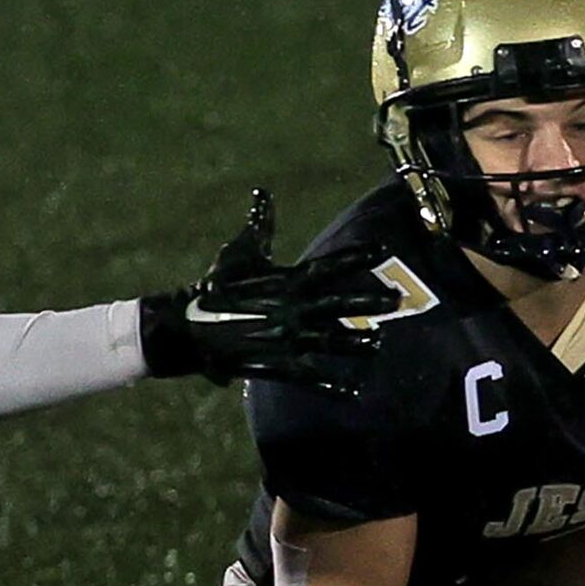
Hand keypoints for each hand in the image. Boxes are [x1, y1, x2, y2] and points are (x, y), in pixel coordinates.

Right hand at [139, 189, 398, 397]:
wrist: (188, 327)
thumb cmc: (215, 285)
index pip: (329, 267)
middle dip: (370, 302)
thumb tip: (262, 193)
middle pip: (340, 305)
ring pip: (331, 342)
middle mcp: (291, 309)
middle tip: (397, 299)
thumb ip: (259, 225)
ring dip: (357, 344)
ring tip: (377, 344)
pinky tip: (354, 392)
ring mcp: (285, 339)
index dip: (357, 257)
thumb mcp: (238, 252)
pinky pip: (310, 377)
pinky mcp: (276, 364)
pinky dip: (332, 386)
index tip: (383, 249)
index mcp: (285, 281)